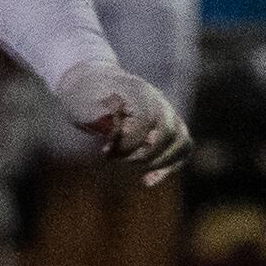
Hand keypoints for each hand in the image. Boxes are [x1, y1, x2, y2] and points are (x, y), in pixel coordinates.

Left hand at [52, 60, 189, 182]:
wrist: (95, 85)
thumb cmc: (86, 95)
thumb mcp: (82, 101)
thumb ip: (97, 115)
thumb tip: (117, 132)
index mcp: (138, 92)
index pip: (147, 121)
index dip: (129, 142)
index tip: (106, 151)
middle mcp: (158, 101)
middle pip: (168, 132)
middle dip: (143, 154)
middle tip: (117, 158)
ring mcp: (167, 114)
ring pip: (181, 141)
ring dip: (159, 162)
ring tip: (134, 170)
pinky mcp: (169, 127)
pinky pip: (182, 148)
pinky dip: (169, 167)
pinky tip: (147, 181)